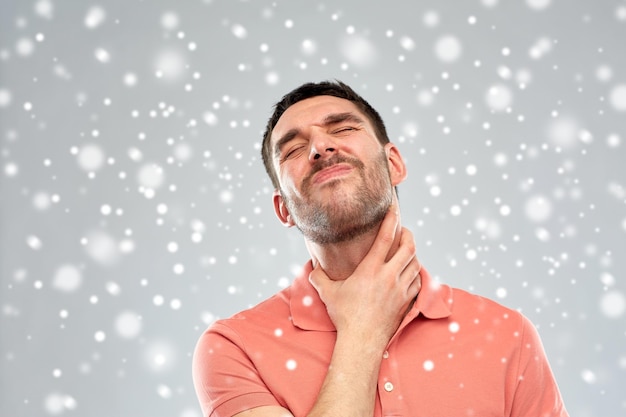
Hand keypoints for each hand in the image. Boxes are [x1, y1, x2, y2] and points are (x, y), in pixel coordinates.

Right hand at [309, 206, 421, 345]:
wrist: (362, 341)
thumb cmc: (344, 316)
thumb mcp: (327, 293)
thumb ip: (318, 277)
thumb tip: (312, 268)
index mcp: (370, 270)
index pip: (385, 238)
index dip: (391, 220)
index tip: (394, 208)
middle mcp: (389, 276)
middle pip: (409, 247)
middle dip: (408, 234)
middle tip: (402, 231)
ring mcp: (400, 289)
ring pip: (416, 263)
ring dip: (412, 253)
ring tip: (406, 250)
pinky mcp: (406, 301)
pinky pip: (418, 281)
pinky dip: (416, 272)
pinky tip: (410, 272)